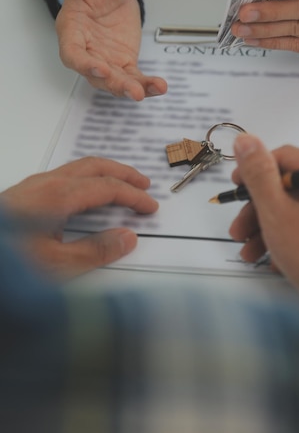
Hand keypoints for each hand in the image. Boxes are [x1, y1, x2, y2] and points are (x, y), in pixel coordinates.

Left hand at [0, 157, 158, 278]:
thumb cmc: (10, 261)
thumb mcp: (55, 266)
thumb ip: (95, 251)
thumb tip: (128, 237)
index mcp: (58, 196)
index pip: (107, 188)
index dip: (133, 196)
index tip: (150, 207)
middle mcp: (47, 184)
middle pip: (95, 167)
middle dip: (123, 173)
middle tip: (144, 185)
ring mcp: (35, 185)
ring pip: (79, 167)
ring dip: (106, 172)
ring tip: (122, 184)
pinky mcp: (26, 193)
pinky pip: (67, 173)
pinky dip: (89, 177)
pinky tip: (87, 193)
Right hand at [46, 0, 167, 99]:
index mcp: (72, 28)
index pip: (72, 53)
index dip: (83, 63)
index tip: (99, 68)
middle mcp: (86, 49)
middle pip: (95, 75)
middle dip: (113, 83)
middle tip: (132, 91)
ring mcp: (105, 58)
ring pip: (114, 81)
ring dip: (131, 88)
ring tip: (148, 91)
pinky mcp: (123, 61)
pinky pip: (133, 77)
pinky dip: (146, 84)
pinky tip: (160, 86)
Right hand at [229, 134, 298, 293]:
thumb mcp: (276, 210)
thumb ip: (258, 173)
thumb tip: (246, 139)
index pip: (285, 158)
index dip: (254, 170)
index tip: (235, 185)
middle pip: (290, 189)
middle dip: (257, 211)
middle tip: (238, 230)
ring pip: (298, 212)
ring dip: (268, 230)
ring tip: (249, 252)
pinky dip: (289, 240)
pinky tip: (272, 260)